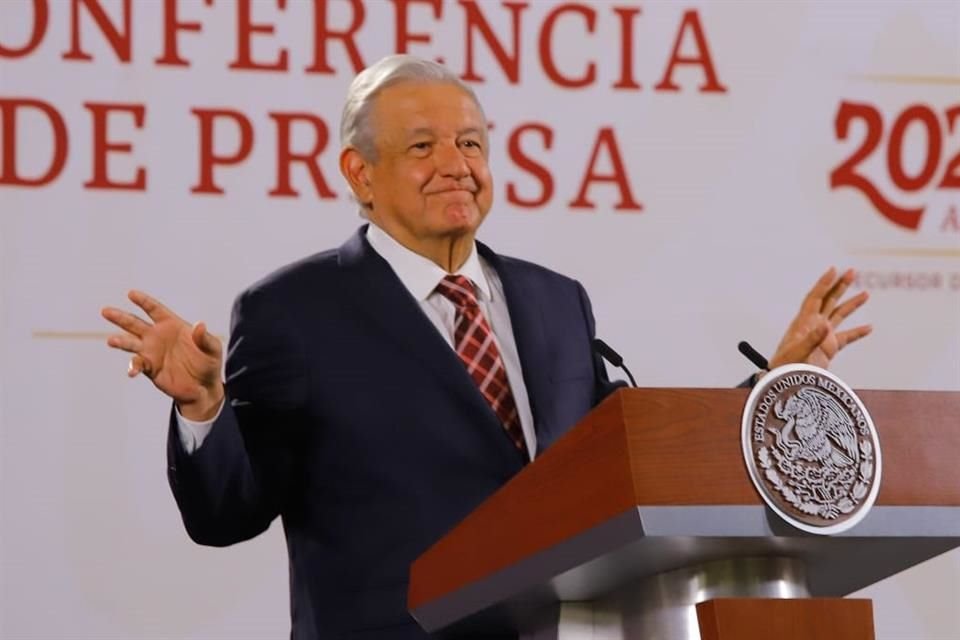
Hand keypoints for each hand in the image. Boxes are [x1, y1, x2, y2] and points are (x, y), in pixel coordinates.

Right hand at [102, 290, 223, 420]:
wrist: (203, 387)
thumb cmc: (209, 363)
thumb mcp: (212, 349)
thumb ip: (204, 338)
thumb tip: (200, 325)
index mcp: (172, 325)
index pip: (155, 310)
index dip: (143, 301)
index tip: (131, 294)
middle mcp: (157, 336)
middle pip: (135, 323)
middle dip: (120, 317)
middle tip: (105, 311)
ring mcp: (151, 352)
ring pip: (130, 343)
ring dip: (121, 341)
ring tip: (111, 340)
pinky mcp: (150, 368)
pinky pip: (137, 364)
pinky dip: (133, 367)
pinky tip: (132, 371)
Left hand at [767, 267, 871, 369]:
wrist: (785, 382)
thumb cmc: (787, 367)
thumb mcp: (799, 352)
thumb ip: (813, 339)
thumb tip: (826, 325)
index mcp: (803, 322)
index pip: (815, 297)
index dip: (824, 283)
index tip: (833, 270)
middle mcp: (813, 325)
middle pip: (828, 300)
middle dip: (839, 286)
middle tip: (852, 271)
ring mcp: (822, 336)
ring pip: (839, 315)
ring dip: (852, 305)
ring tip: (866, 294)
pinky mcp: (828, 348)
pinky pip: (846, 338)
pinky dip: (858, 332)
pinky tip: (869, 328)